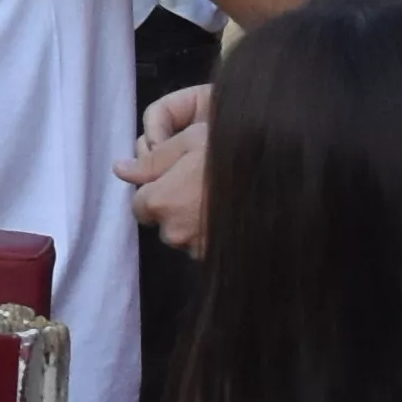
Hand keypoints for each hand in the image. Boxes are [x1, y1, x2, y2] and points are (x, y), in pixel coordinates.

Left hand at [123, 82, 215, 253]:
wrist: (281, 183)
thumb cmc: (232, 155)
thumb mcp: (189, 142)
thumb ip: (151, 159)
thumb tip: (120, 169)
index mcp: (159, 202)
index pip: (139, 203)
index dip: (155, 189)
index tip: (175, 178)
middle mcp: (174, 232)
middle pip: (161, 222)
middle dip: (172, 207)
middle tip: (199, 186)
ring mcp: (198, 250)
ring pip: (183, 236)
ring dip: (192, 222)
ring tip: (217, 199)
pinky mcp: (219, 259)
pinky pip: (205, 246)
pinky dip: (211, 233)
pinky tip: (229, 215)